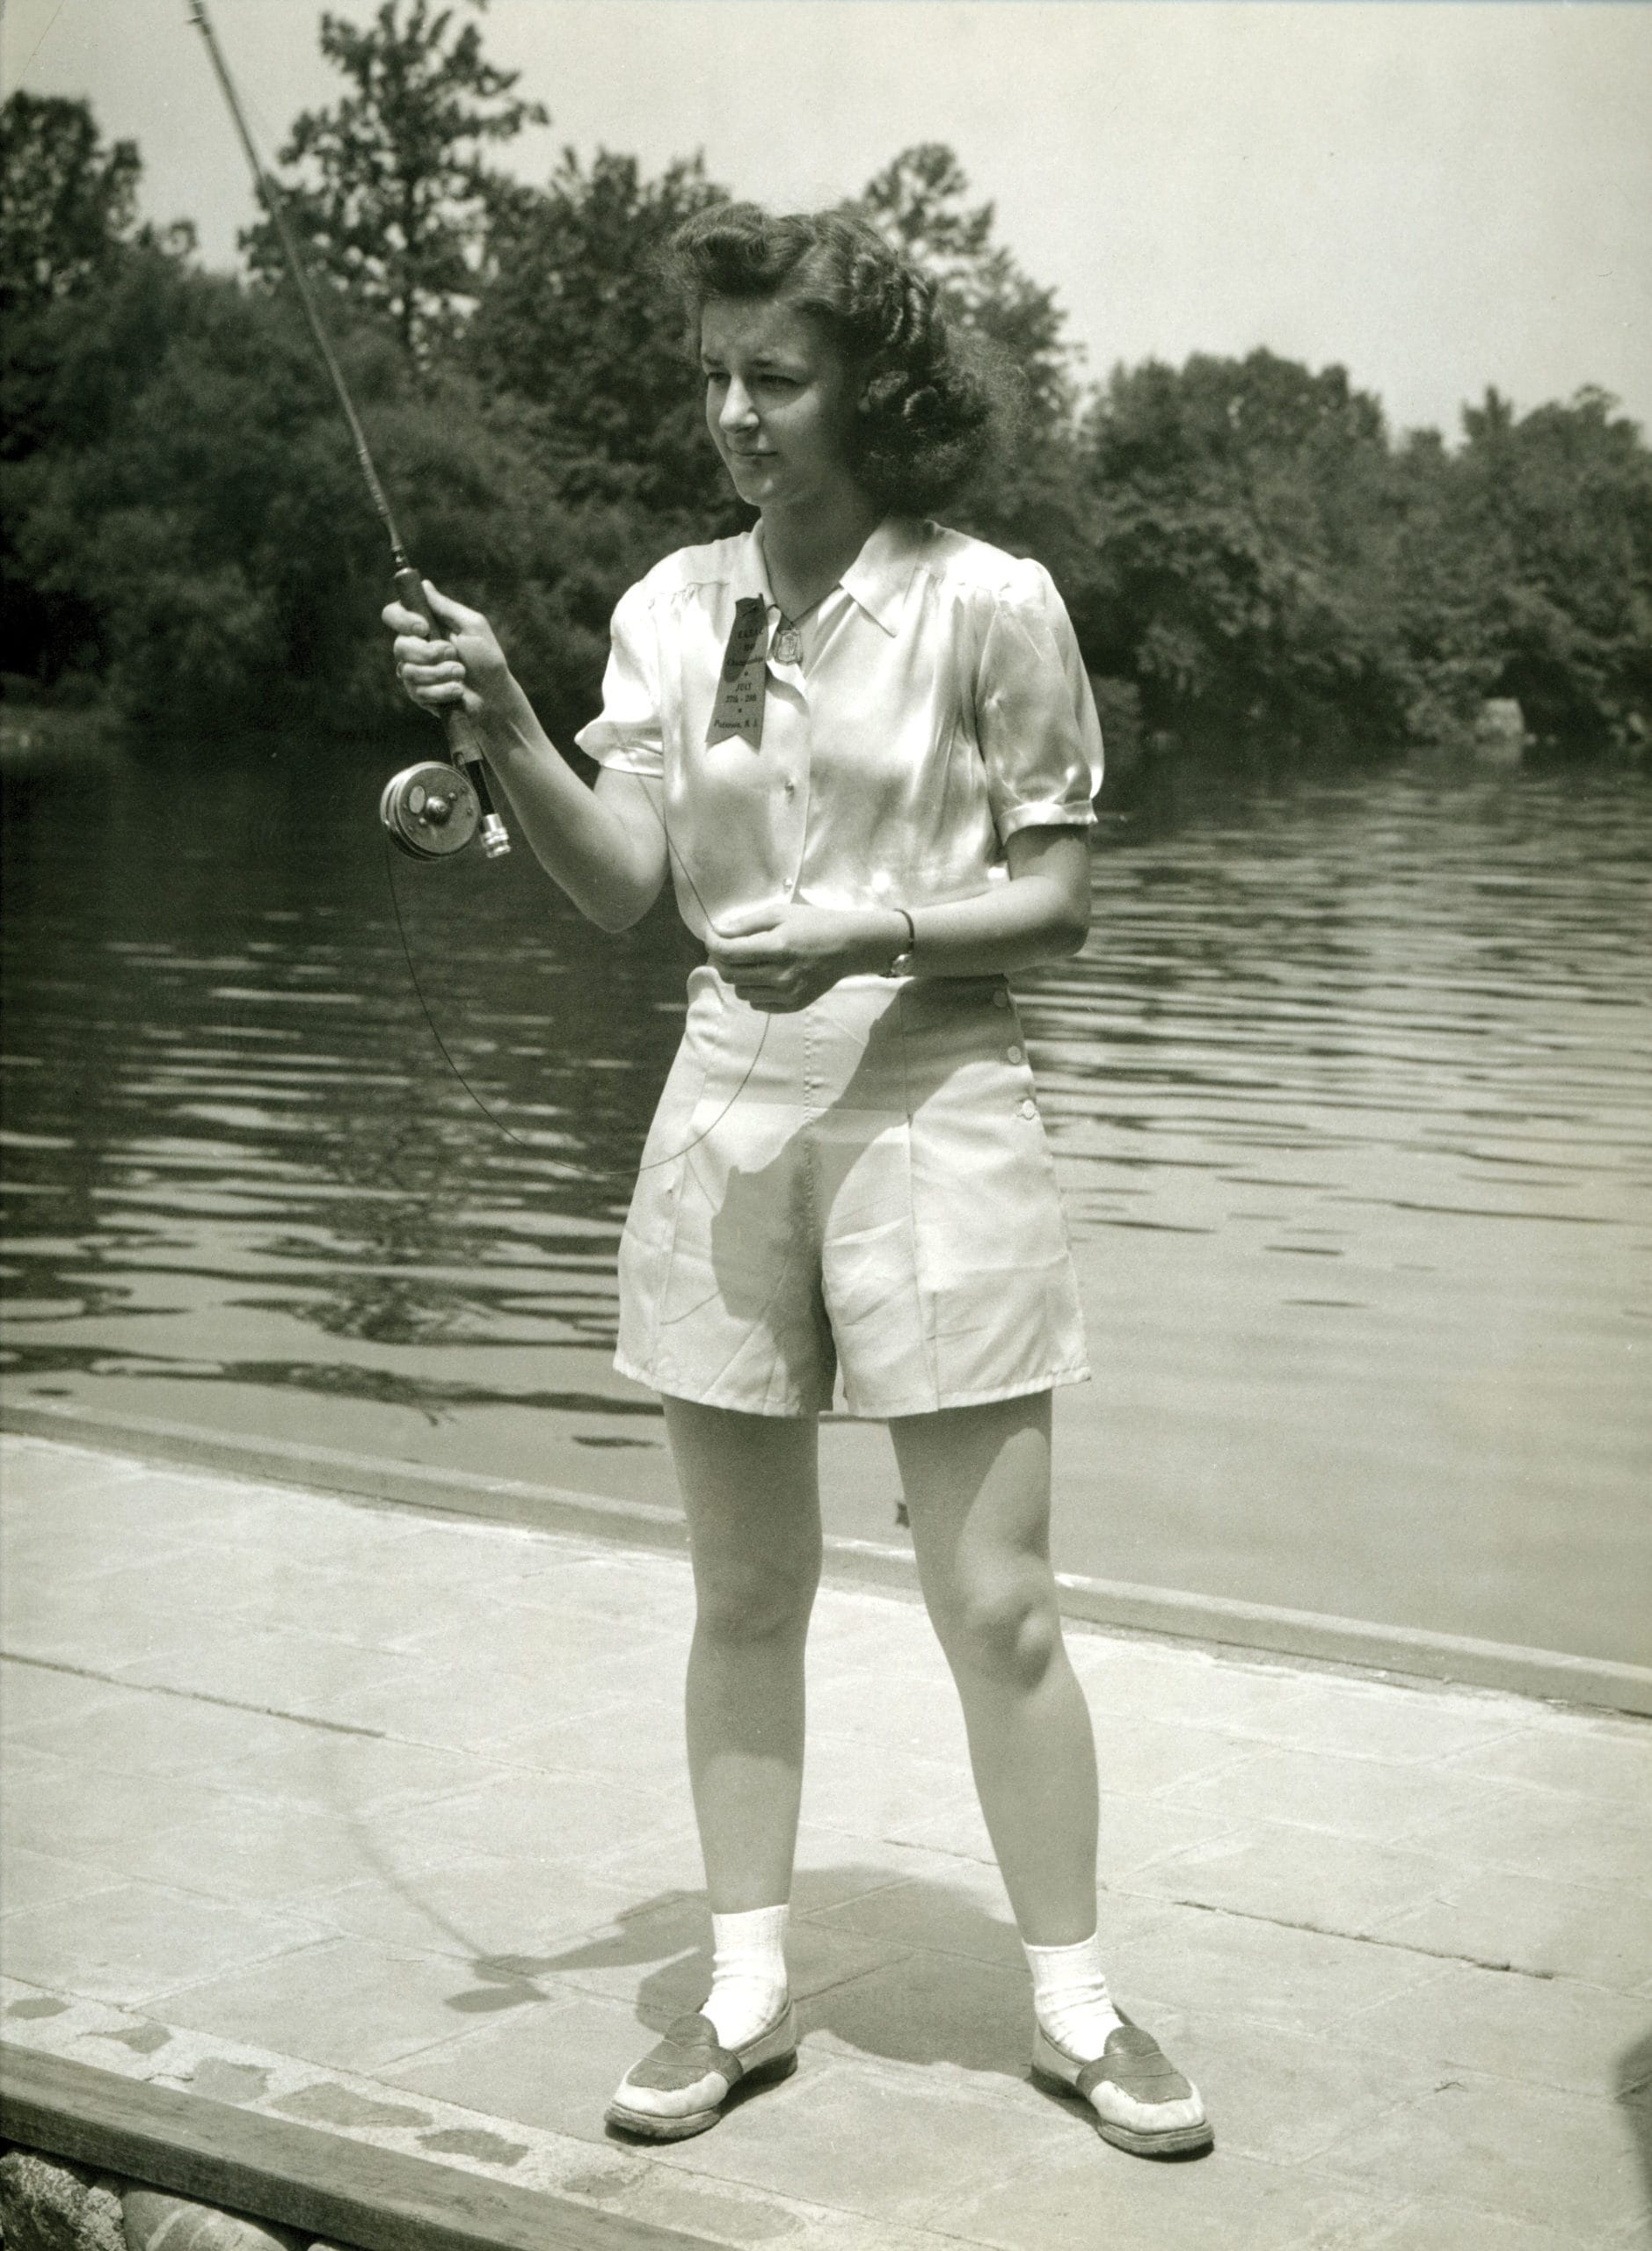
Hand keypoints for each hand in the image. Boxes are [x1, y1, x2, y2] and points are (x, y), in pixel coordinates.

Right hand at [382, 581, 510, 720]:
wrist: (495, 696)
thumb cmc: (487, 659)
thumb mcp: (472, 626)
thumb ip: (446, 607)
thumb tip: (424, 584)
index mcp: (425, 625)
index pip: (393, 614)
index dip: (402, 619)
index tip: (424, 627)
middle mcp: (415, 646)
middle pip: (399, 645)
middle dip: (428, 653)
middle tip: (452, 654)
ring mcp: (414, 671)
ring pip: (408, 671)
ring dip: (439, 673)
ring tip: (461, 674)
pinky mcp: (418, 694)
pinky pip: (417, 691)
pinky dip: (441, 691)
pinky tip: (457, 691)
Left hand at [707, 902, 895, 1012]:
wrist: (848, 947)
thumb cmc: (814, 924)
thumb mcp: (780, 914)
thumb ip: (746, 924)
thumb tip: (717, 932)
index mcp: (777, 947)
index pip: (729, 953)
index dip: (712, 944)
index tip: (711, 936)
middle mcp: (781, 974)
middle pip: (730, 975)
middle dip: (721, 961)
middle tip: (727, 949)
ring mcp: (787, 993)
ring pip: (741, 992)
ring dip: (738, 977)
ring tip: (750, 963)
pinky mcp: (793, 1005)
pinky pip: (758, 1004)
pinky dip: (754, 991)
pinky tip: (765, 976)